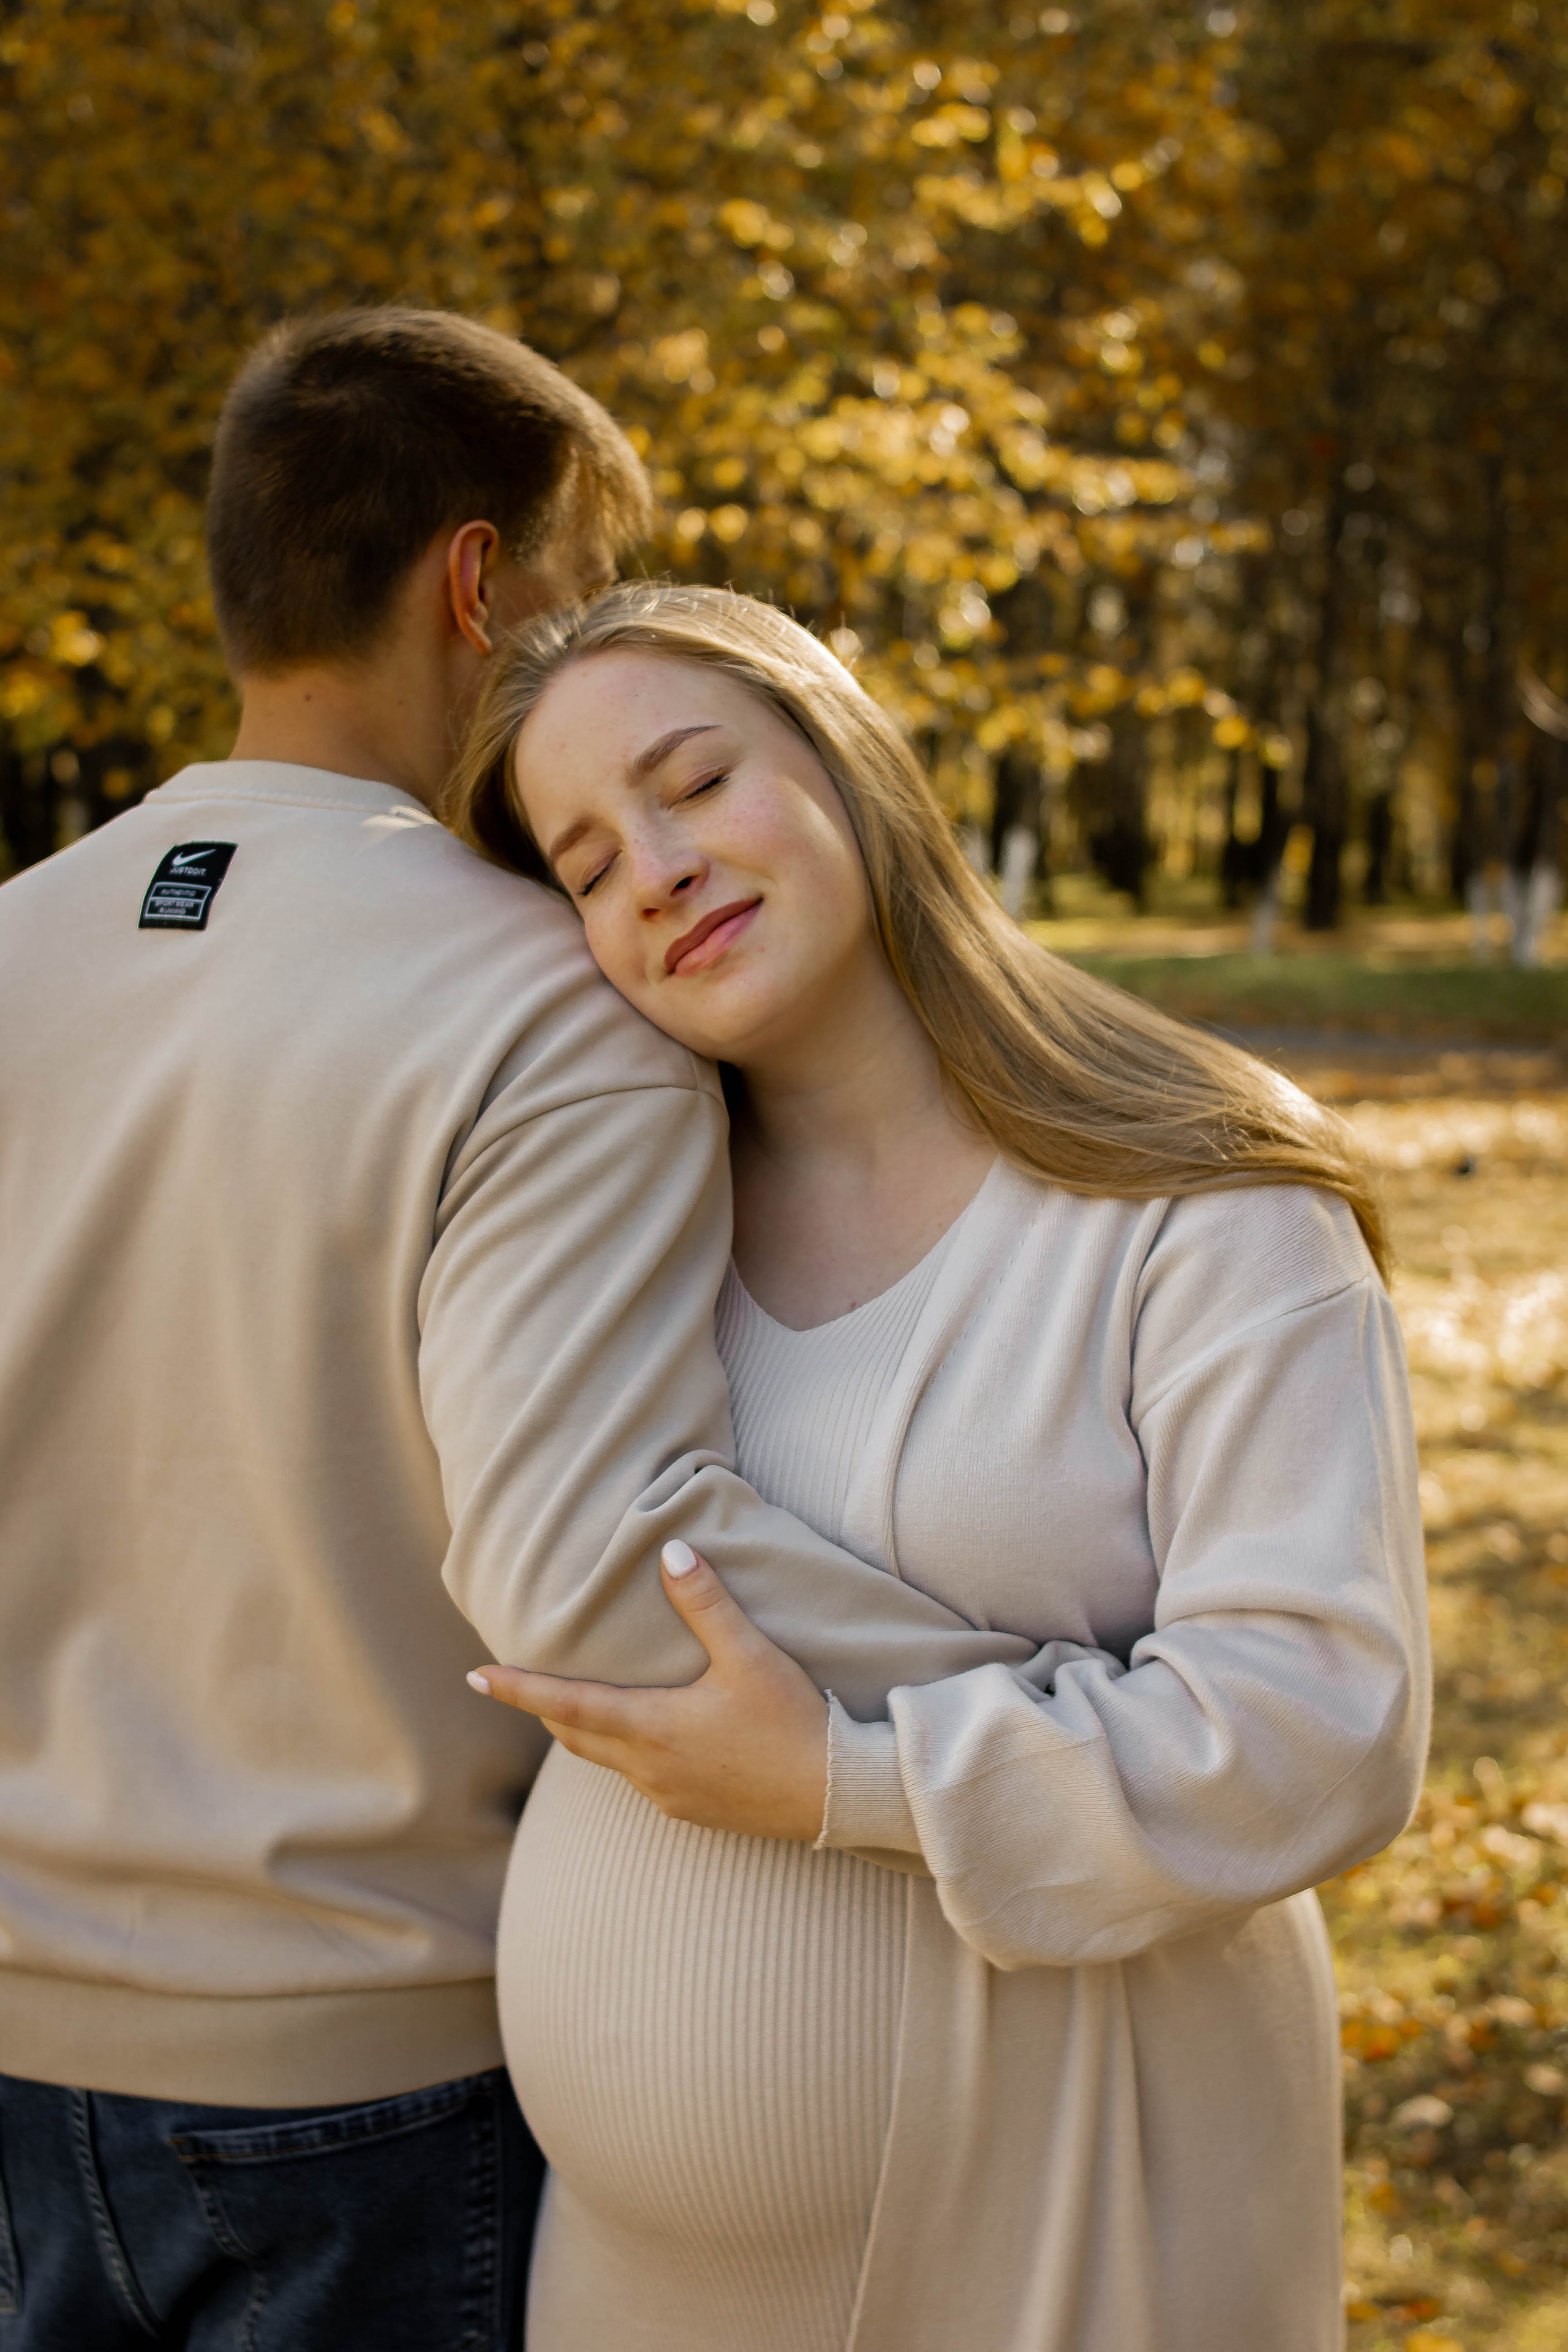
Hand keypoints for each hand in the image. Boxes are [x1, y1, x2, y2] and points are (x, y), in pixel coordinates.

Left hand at [467, 1541, 829, 1842]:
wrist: (840, 1794)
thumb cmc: (793, 1722)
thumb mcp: (749, 1655)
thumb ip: (706, 1604)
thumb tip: (670, 1552)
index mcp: (651, 1730)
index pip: (565, 1706)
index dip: (517, 1690)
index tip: (475, 1676)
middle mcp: (649, 1770)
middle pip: (576, 1736)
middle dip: (546, 1709)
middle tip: (522, 1683)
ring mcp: (670, 1796)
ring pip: (608, 1760)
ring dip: (588, 1729)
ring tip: (580, 1701)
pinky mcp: (695, 1810)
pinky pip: (641, 1778)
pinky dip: (626, 1751)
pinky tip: (648, 1735)